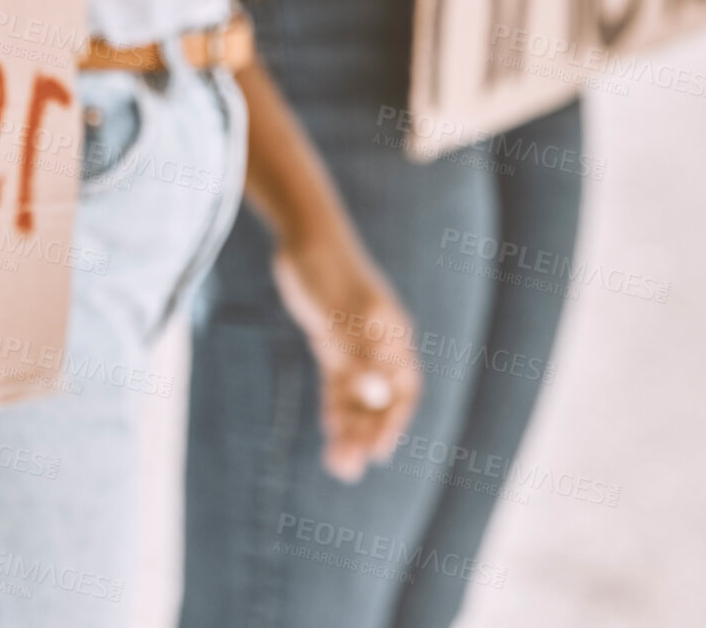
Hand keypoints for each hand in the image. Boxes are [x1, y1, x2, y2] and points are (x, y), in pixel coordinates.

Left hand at [274, 245, 420, 482]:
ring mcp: (356, 341)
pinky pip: (339, 379)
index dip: (392, 422)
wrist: (303, 236)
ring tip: (336, 461)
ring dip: (349, 426)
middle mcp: (378, 343)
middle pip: (378, 398)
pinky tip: (329, 429)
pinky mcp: (333, 337)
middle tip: (346, 468)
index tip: (378, 453)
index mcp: (391, 336)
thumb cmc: (326, 271)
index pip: (402, 390)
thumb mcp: (339, 315)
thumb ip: (357, 354)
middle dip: (365, 434)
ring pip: (357, 393)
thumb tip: (375, 397)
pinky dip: (336, 404)